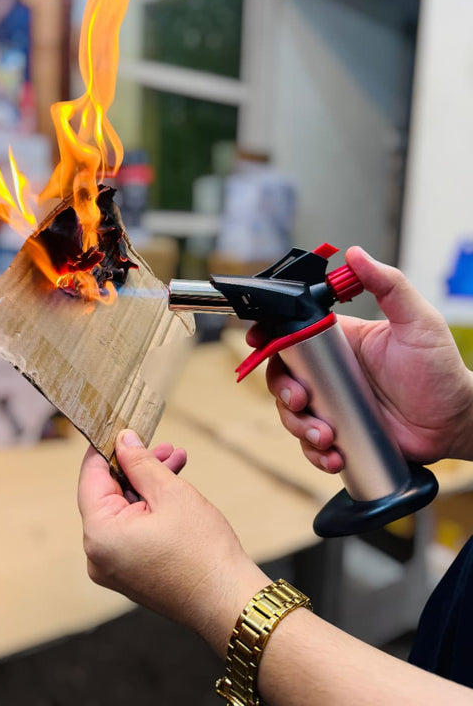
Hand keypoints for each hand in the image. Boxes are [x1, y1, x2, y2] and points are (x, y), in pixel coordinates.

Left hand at [78, 431, 269, 655]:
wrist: (229, 602)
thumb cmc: (202, 552)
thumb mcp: (170, 493)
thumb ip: (141, 463)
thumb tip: (123, 440)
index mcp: (100, 534)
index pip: (91, 477)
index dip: (105, 448)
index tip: (119, 426)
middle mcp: (98, 554)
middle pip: (108, 494)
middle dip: (136, 466)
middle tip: (162, 445)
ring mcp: (113, 566)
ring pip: (124, 510)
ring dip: (148, 485)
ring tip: (177, 460)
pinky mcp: (130, 572)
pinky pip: (132, 529)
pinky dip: (150, 509)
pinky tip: (174, 488)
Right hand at [247, 246, 472, 472]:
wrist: (454, 421)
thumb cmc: (439, 368)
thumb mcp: (417, 320)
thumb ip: (388, 284)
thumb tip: (355, 254)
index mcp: (339, 341)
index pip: (292, 334)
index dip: (269, 338)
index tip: (258, 342)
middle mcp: (329, 372)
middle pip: (282, 377)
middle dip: (283, 391)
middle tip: (302, 401)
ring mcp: (332, 404)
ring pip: (292, 414)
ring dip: (300, 427)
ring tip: (327, 437)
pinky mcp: (340, 434)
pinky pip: (312, 445)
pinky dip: (315, 453)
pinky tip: (333, 456)